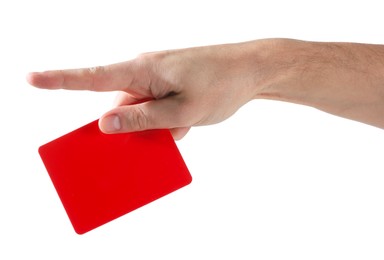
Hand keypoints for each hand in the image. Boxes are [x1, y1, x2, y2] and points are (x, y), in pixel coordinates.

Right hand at [27, 41, 269, 138]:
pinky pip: (153, 107)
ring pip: (137, 109)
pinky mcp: (169, 86)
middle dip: (121, 127)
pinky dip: (161, 122)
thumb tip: (104, 123)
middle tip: (136, 144)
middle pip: (116, 103)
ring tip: (174, 133)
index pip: (92, 77)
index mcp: (143, 70)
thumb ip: (142, 120)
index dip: (59, 80)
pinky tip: (181, 129)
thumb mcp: (182, 112)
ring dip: (147, 127)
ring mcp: (158, 79)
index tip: (30, 79)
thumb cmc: (220, 86)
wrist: (252, 70)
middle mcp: (145, 71)